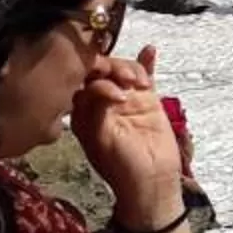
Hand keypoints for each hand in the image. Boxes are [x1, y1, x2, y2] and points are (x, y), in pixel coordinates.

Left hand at [72, 46, 179, 220]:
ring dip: (130, 68)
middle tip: (125, 78)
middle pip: (103, 71)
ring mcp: (126, 100)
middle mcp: (101, 102)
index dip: (90, 71)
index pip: (81, 80)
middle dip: (112, 67)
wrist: (150, 182)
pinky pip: (147, 78)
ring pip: (124, 71)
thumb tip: (106, 85)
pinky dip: (148, 63)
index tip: (101, 71)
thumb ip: (98, 108)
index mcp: (82, 112)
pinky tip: (150, 50)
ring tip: (139, 80)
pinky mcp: (148, 101)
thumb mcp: (100, 137)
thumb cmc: (120, 165)